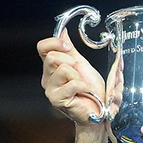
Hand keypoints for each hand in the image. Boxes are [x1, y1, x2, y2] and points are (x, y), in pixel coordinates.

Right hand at [37, 28, 107, 142]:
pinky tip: (85, 93)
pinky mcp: (57, 100)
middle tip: (80, 73)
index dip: (55, 42)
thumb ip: (70, 50)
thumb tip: (62, 31)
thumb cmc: (92, 91)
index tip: (69, 47)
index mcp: (52, 67)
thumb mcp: (82, 65)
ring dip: (78, 76)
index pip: (42, 47)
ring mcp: (50, 90)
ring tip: (83, 86)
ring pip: (62, 69)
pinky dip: (83, 86)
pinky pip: (72, 83)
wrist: (99, 111)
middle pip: (53, 57)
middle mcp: (47, 78)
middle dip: (72, 62)